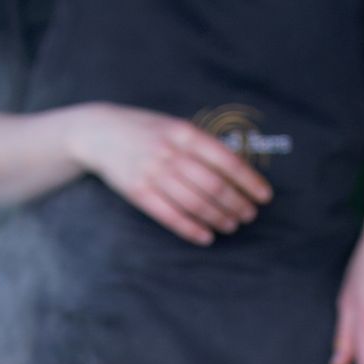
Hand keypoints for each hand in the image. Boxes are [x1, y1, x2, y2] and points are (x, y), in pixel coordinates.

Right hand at [65, 103, 271, 245]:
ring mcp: (153, 174)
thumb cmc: (145, 130)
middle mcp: (170, 153)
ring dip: (219, 218)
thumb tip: (236, 171)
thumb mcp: (175, 127)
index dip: (249, 181)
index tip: (264, 196)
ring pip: (196, 203)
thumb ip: (201, 146)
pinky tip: (206, 236)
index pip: (227, 160)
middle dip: (237, 204)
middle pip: (214, 186)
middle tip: (249, 215)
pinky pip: (171, 217)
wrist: (99, 133)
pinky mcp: (138, 193)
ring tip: (231, 225)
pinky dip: (192, 229)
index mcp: (185, 133)